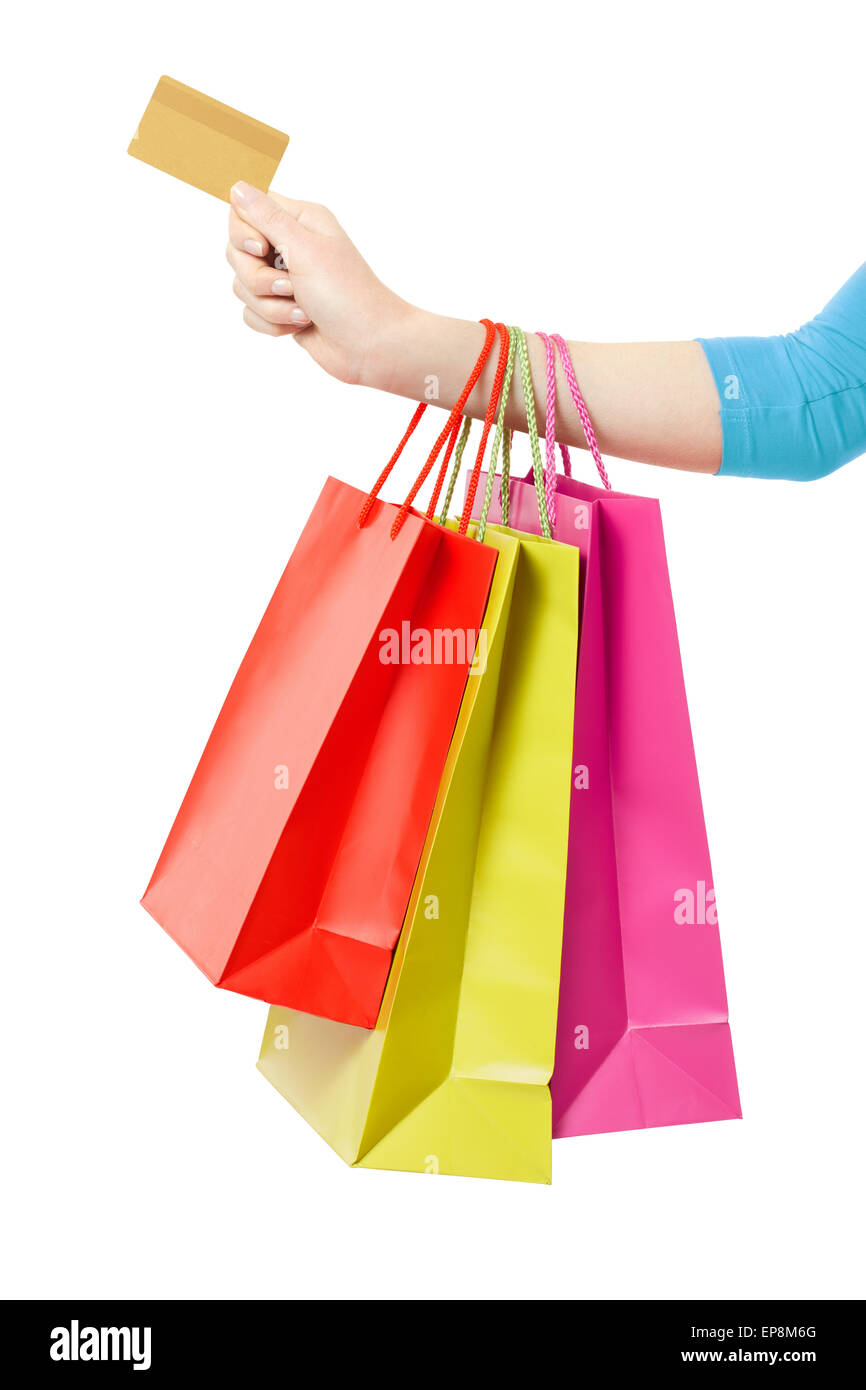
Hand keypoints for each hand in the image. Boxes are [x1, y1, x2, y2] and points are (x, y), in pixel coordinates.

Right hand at [226, 182, 415, 385]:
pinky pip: (251, 313)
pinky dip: (272, 323)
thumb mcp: (304, 248)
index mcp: (299, 221)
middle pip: (237, 253)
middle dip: (257, 278)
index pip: (244, 211)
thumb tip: (237, 187)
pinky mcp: (281, 308)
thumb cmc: (346, 294)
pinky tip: (299, 325)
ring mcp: (285, 279)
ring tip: (302, 312)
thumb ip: (266, 217)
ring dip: (270, 306)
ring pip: (242, 286)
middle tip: (290, 288)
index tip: (261, 249)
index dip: (242, 232)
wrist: (369, 345)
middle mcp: (290, 246)